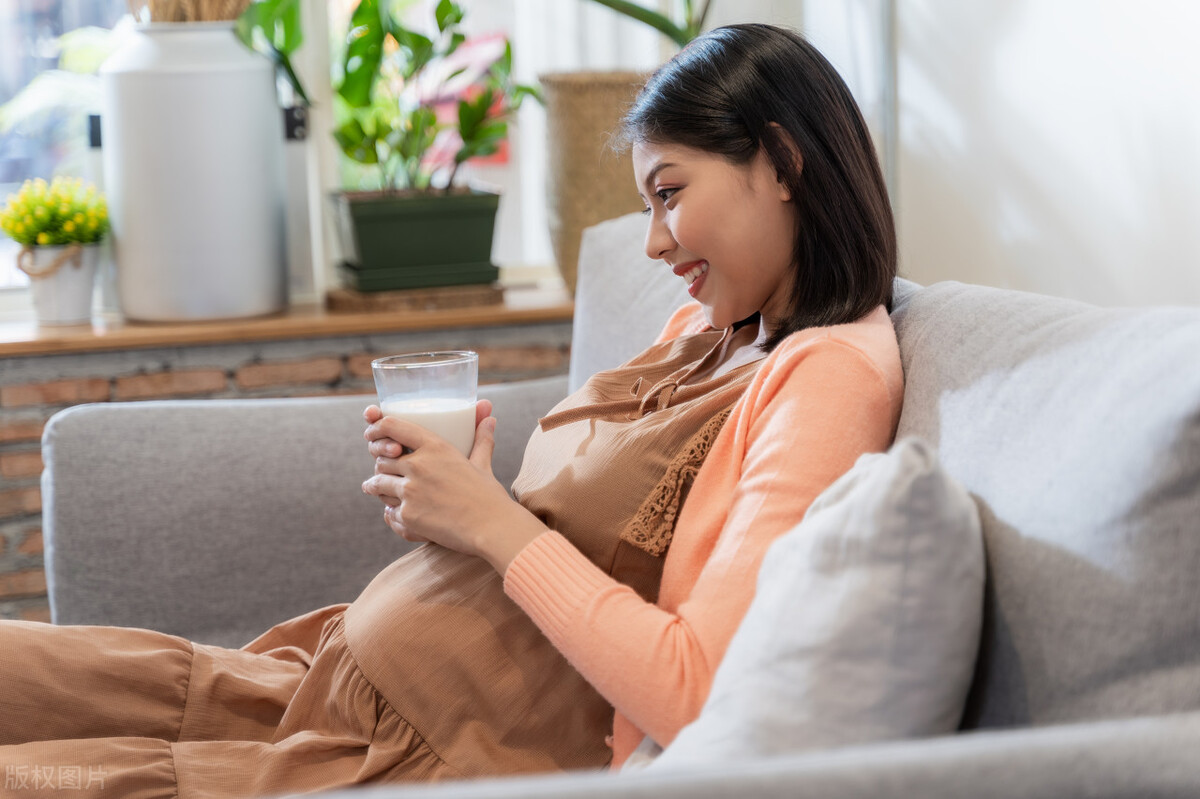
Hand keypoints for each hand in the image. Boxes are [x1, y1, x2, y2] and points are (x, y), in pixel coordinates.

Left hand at [361, 401, 547, 574]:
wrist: (492, 528)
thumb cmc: (489, 495)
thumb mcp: (482, 463)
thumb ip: (481, 439)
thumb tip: (489, 417)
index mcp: (435, 447)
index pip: (392, 426)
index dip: (377, 428)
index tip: (372, 434)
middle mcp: (418, 465)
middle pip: (381, 459)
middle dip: (381, 466)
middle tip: (382, 471)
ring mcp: (410, 491)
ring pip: (378, 484)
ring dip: (378, 488)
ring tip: (377, 489)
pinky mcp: (408, 516)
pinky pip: (388, 512)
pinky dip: (391, 514)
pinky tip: (396, 514)